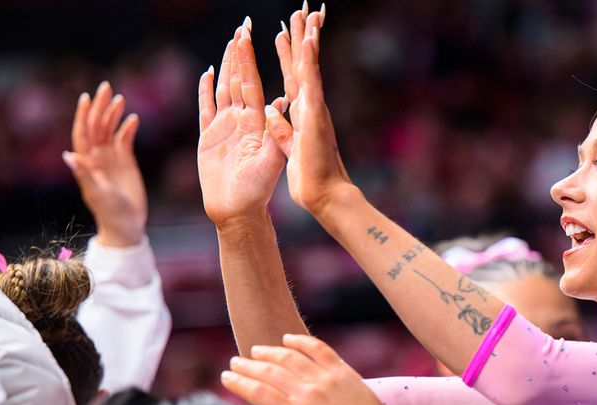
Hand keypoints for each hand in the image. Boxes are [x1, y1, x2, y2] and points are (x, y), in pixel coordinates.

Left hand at [63, 81, 144, 247]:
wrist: (126, 223)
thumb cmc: (109, 211)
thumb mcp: (97, 193)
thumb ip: (84, 174)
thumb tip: (68, 155)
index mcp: (87, 161)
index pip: (82, 133)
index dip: (83, 115)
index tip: (86, 97)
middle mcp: (97, 156)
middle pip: (97, 126)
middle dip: (99, 106)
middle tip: (105, 87)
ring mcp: (111, 157)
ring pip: (110, 129)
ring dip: (113, 113)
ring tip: (119, 99)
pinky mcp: (126, 161)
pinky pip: (125, 139)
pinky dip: (128, 127)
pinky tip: (133, 119)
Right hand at [197, 19, 286, 225]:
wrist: (237, 212)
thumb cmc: (258, 191)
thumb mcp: (272, 159)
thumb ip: (277, 131)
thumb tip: (283, 101)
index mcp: (257, 122)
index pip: (252, 83)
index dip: (249, 59)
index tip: (248, 35)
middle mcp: (242, 120)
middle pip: (239, 80)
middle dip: (240, 54)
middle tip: (241, 27)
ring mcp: (225, 126)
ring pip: (224, 89)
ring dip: (226, 66)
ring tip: (229, 43)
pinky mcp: (209, 137)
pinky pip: (206, 108)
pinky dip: (205, 90)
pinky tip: (207, 73)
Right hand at [222, 334, 406, 404]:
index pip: (258, 393)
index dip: (239, 383)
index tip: (226, 377)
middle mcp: (307, 393)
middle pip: (269, 373)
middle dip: (248, 366)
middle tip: (235, 362)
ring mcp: (325, 379)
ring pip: (290, 357)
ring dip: (269, 352)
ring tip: (256, 350)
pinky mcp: (342, 371)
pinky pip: (318, 348)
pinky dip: (301, 341)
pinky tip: (288, 339)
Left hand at [266, 4, 357, 214]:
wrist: (323, 194)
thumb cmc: (308, 179)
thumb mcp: (286, 149)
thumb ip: (281, 129)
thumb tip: (272, 110)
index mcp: (301, 114)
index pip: (291, 77)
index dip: (285, 55)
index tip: (281, 34)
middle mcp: (309, 106)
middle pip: (301, 65)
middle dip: (301, 37)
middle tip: (302, 11)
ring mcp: (314, 108)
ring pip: (308, 67)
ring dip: (308, 39)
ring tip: (308, 14)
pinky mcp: (315, 115)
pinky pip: (311, 83)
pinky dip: (310, 61)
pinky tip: (309, 41)